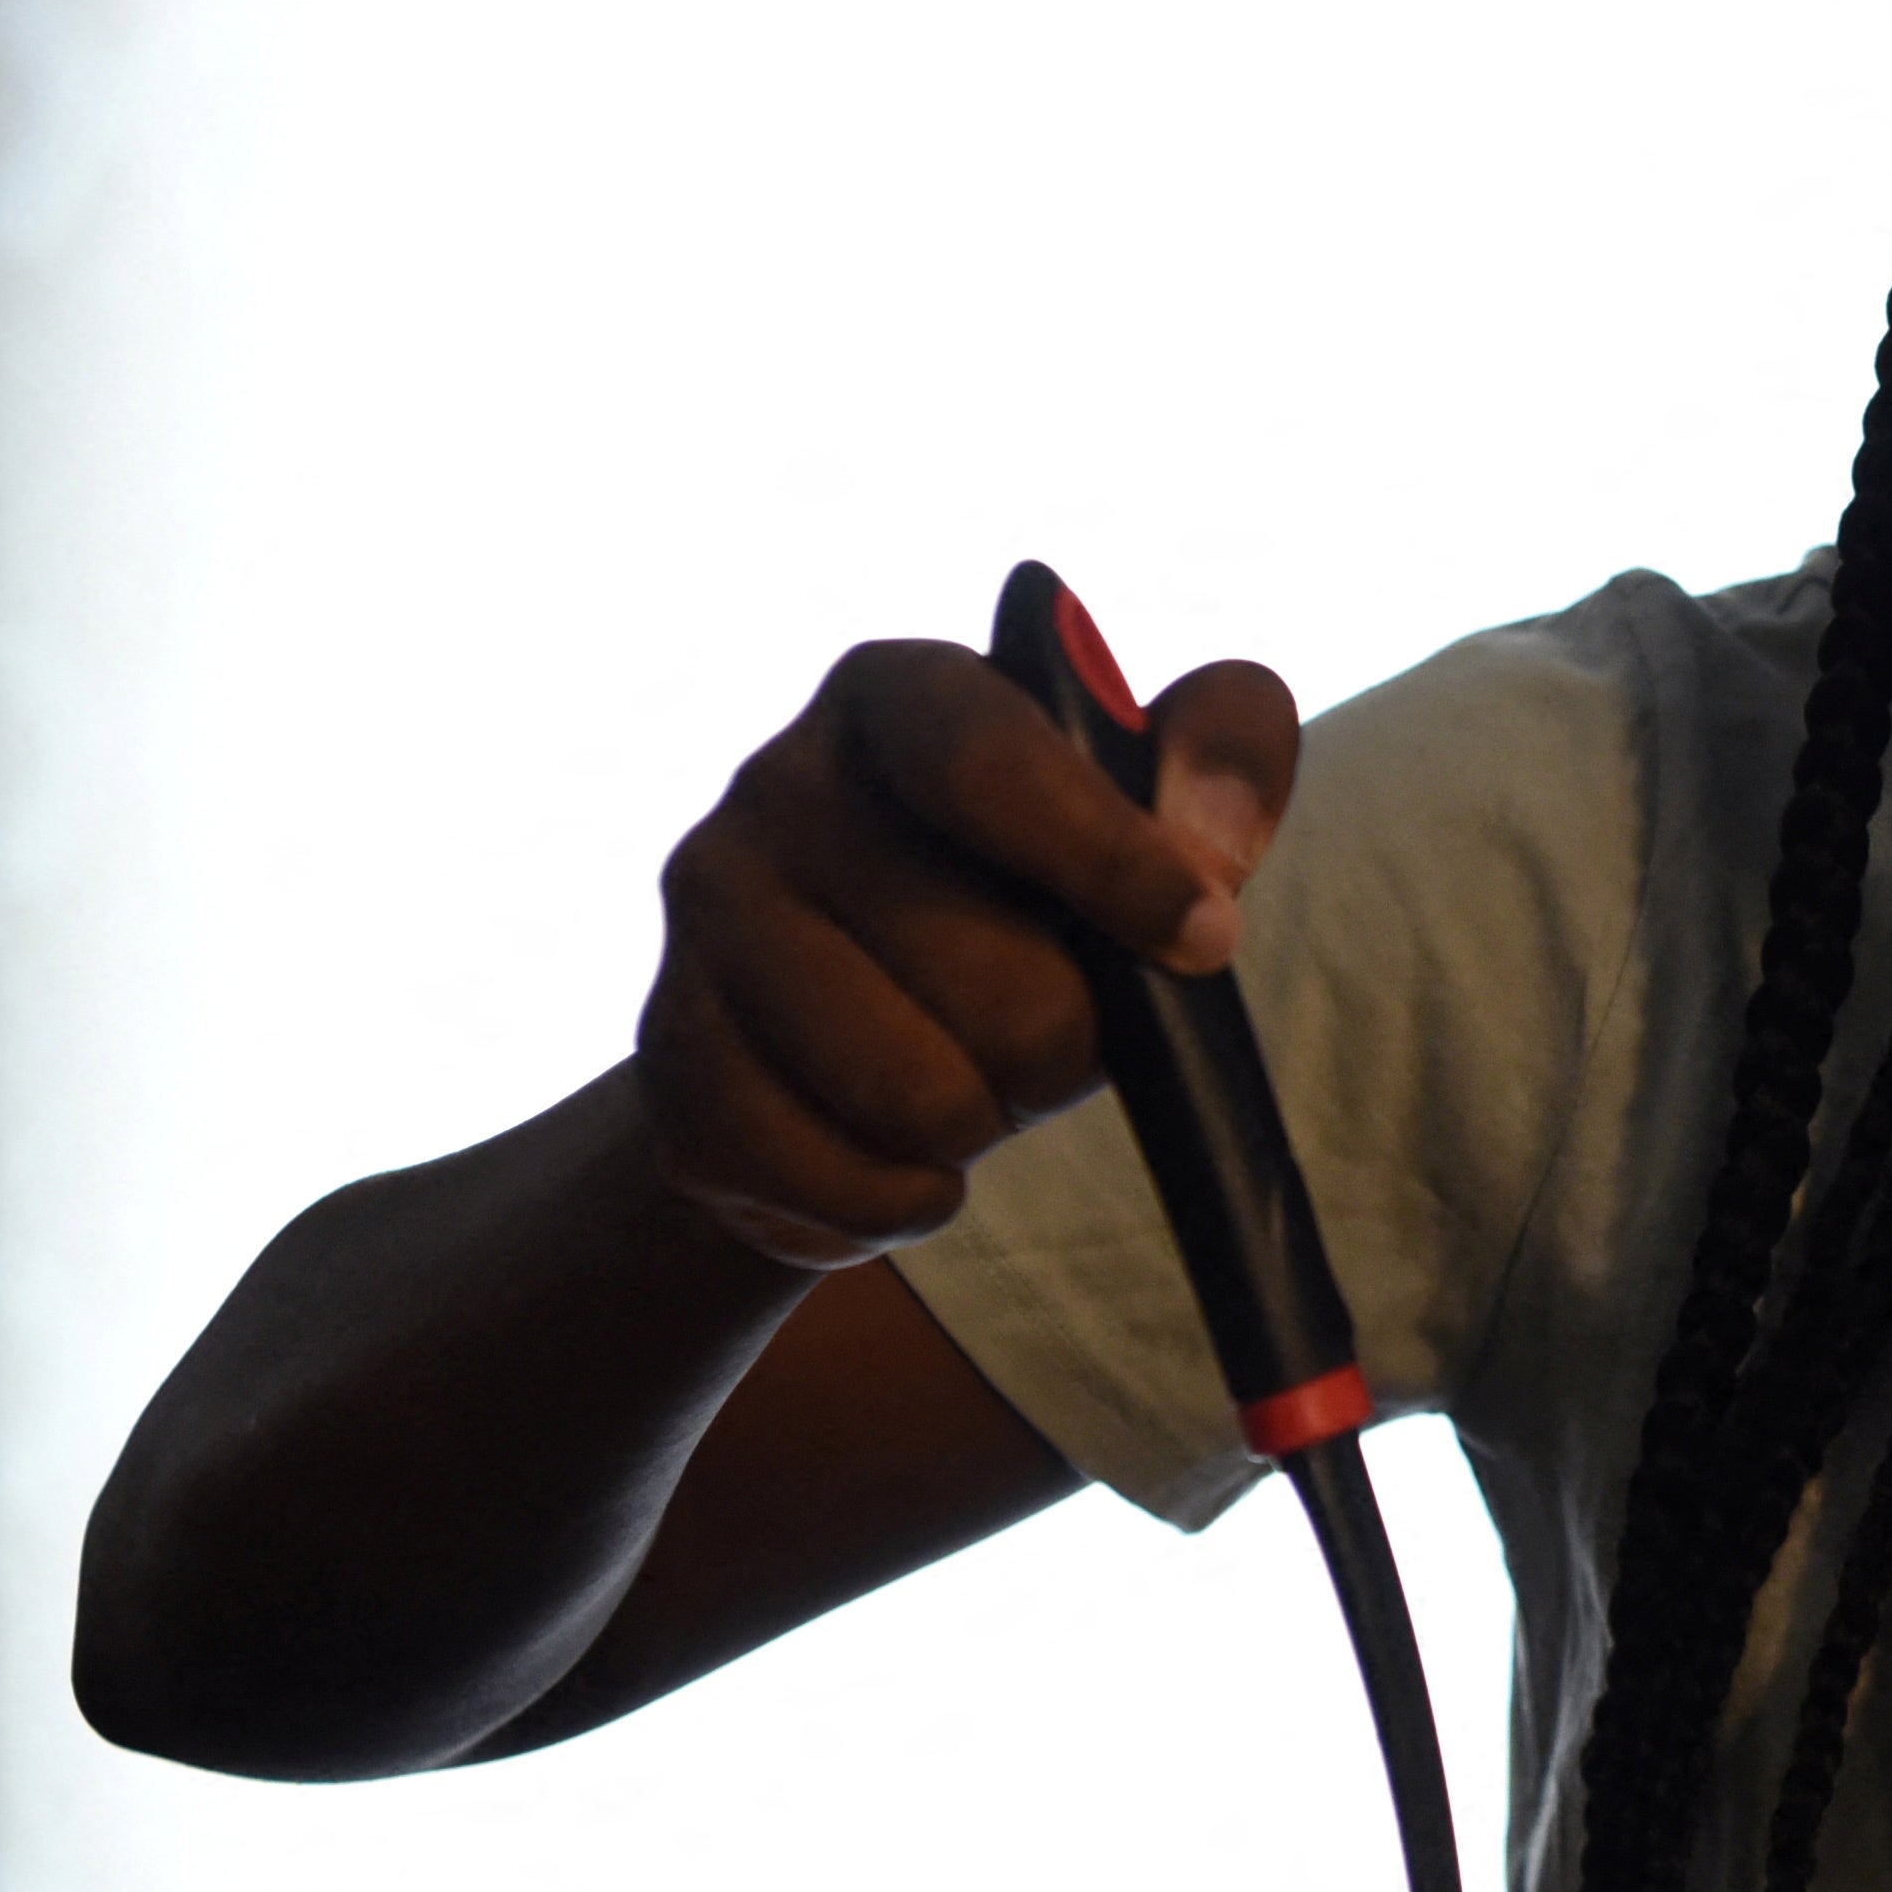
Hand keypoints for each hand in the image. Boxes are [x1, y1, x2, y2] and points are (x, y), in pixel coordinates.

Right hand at [630, 631, 1300, 1265]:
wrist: (853, 1024)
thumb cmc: (1029, 896)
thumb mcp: (1142, 809)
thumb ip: (1219, 762)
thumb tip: (1211, 842)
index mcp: (896, 693)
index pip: (986, 763)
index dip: (1108, 859)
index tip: (1202, 939)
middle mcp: (772, 783)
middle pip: (986, 972)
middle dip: (1065, 1041)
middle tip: (1058, 1032)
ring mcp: (703, 922)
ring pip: (915, 1095)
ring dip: (985, 1121)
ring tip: (972, 1080)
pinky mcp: (672, 1057)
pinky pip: (838, 1182)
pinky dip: (905, 1198)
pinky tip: (902, 1154)